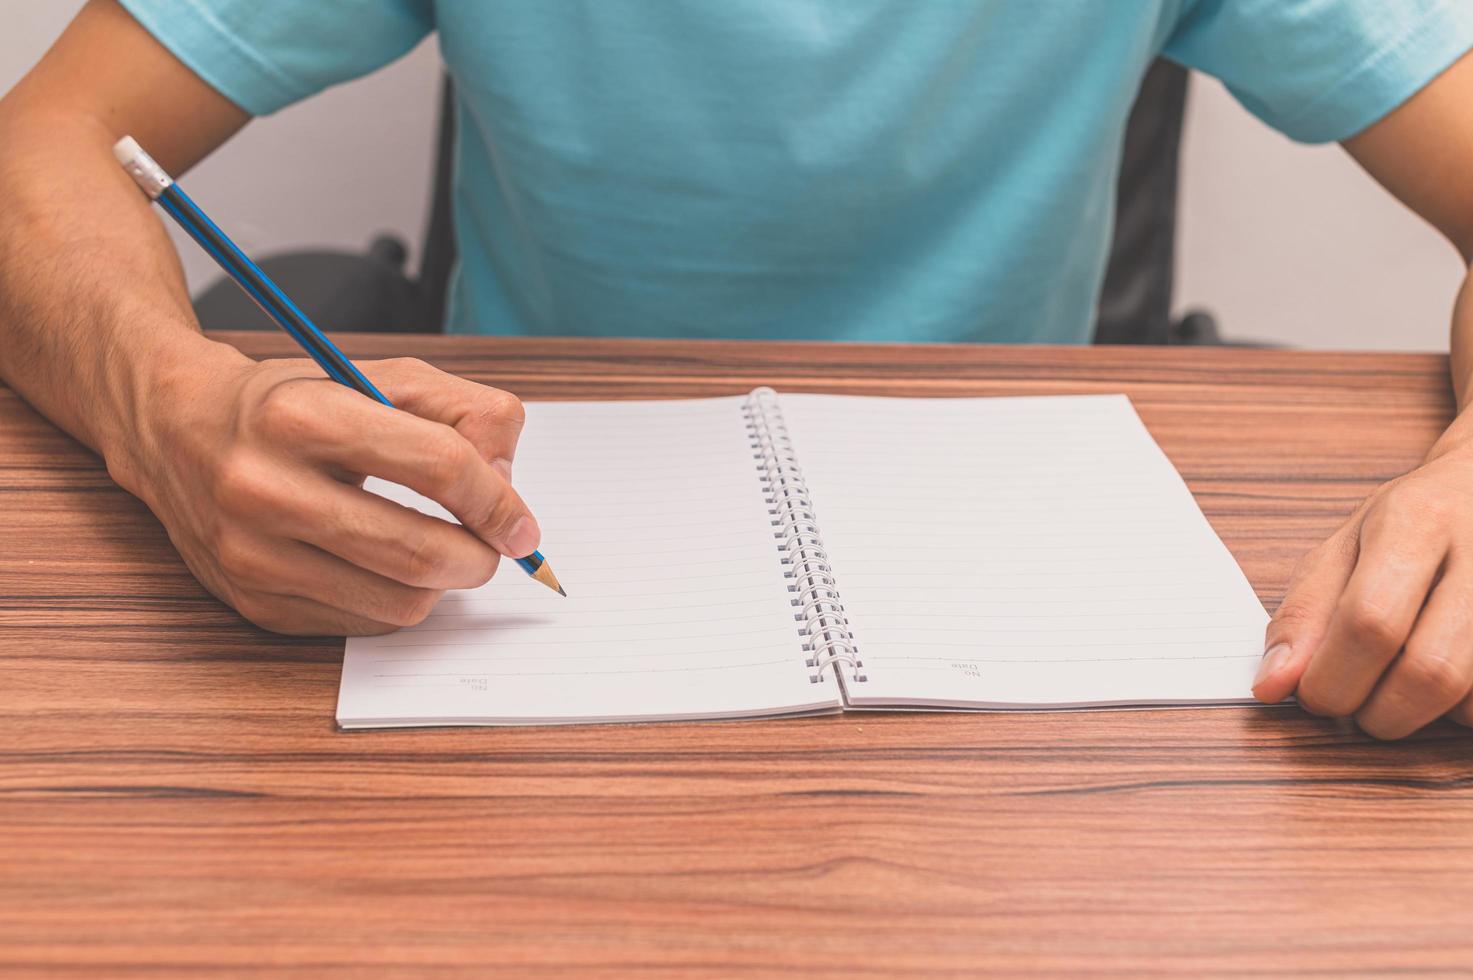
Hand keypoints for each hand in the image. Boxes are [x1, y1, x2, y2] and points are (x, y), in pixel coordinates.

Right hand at [110, 350, 538, 634]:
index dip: (498, 500)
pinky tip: (384, 565)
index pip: (439, 465)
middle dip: (482, 556)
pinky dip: (395, 600)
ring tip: (436, 548)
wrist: (177, 431)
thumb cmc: (294, 404)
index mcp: (303, 415)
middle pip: (422, 551)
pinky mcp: (253, 602)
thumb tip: (507, 485)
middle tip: (493, 546)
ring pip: (401, 602)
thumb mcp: (380, 377)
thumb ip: (463, 412)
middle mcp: (266, 487)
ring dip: (442, 583)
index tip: (522, 523)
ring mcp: (253, 554)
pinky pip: (364, 624)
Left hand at [1253, 435, 1472, 738]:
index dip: (1332, 679)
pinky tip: (1444, 681)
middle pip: (1430, 672)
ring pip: (1470, 701)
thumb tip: (1272, 686)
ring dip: (1420, 717)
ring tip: (1397, 684)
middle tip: (1353, 703)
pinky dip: (1458, 712)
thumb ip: (1304, 615)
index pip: (1371, 622)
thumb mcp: (1345, 547)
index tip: (1312, 695)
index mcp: (1416, 522)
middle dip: (1376, 712)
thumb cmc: (1413, 521)